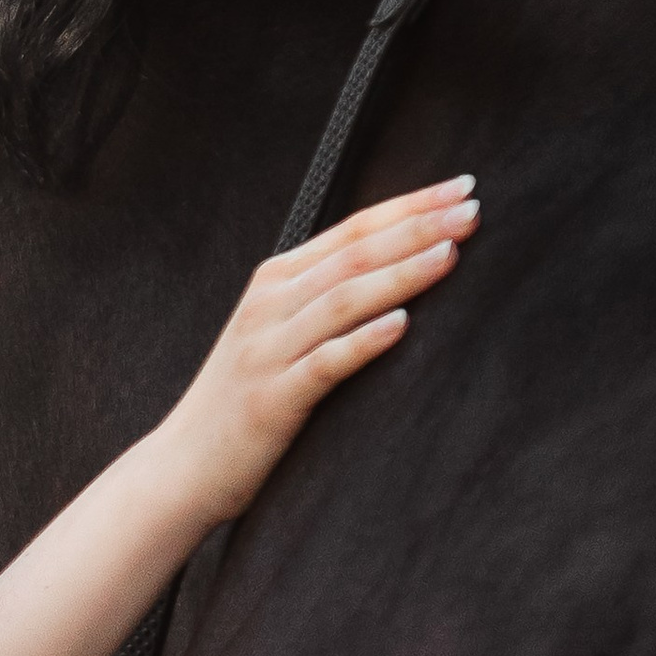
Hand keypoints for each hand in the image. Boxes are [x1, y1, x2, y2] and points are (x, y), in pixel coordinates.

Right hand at [154, 176, 477, 532]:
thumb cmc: (240, 403)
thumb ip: (322, 300)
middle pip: (353, 255)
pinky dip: (363, 341)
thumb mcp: (276, 335)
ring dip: (400, 274)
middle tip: (473, 209)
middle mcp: (269, 306)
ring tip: (450, 255)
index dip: (409, 206)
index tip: (463, 188)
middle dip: (417, 228)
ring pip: (342, 300)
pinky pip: (324, 363)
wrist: (182, 467)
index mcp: (274, 282)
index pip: (352, 230)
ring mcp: (268, 351)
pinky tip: (402, 325)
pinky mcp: (272, 399)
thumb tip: (398, 271)